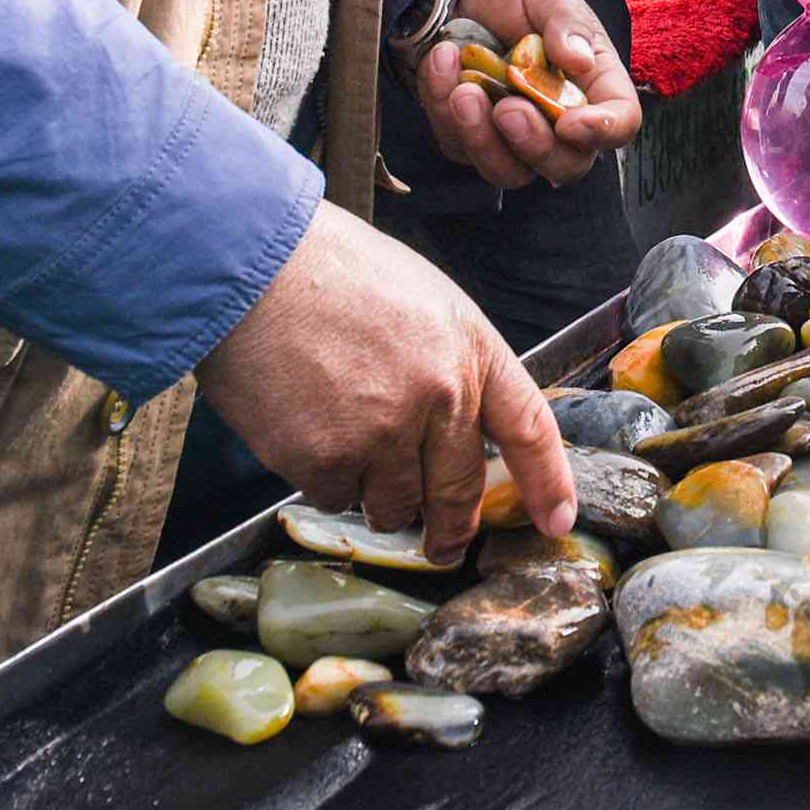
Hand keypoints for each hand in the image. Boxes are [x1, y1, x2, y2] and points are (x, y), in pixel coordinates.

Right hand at [197, 201, 573, 557]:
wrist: (252, 265)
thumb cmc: (332, 271)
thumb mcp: (424, 301)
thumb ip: (451, 364)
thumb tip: (459, 427)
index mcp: (471, 349)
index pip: (529, 428)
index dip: (549, 482)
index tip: (557, 520)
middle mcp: (439, 396)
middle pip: (460, 490)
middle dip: (454, 527)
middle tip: (445, 543)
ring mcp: (383, 433)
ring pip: (396, 505)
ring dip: (381, 495)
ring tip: (349, 446)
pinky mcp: (325, 460)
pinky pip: (337, 498)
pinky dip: (326, 480)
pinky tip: (308, 432)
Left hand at [411, 0, 641, 186]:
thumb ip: (567, 23)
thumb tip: (579, 60)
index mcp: (595, 84)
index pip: (620, 122)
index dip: (603, 131)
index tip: (570, 123)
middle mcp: (560, 120)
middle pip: (565, 165)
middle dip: (535, 147)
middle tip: (507, 108)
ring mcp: (513, 135)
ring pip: (507, 171)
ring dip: (481, 139)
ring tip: (463, 89)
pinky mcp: (469, 136)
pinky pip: (456, 145)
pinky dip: (442, 106)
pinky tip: (441, 60)